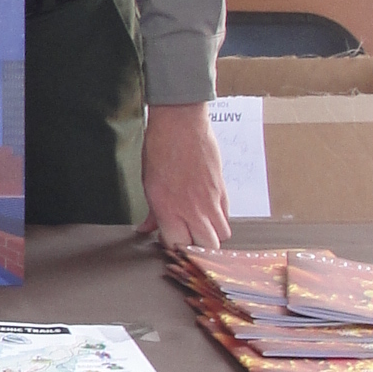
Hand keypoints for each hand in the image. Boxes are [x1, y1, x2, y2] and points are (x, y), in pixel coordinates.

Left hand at [138, 101, 230, 248]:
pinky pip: (227, 215)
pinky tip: (208, 211)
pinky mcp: (223, 190)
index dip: (175, 248)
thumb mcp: (149, 183)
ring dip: (212, 235)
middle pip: (207, 247)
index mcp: (169, 209)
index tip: (171, 243)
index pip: (179, 246)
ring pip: (222, 234)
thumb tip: (146, 228)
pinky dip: (219, 218)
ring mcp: (211, 200)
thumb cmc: (161, 148)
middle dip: (199, 248)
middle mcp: (193, 209)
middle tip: (188, 239)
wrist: (181, 123)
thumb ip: (152, 213)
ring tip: (200, 227)